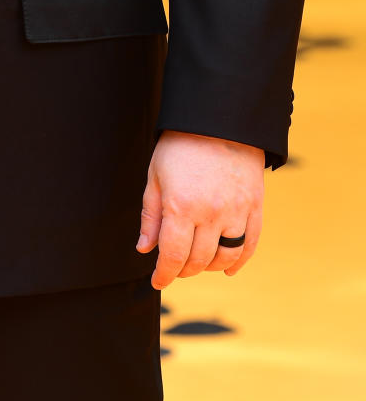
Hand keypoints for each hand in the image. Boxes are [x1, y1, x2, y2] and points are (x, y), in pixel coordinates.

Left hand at [137, 130, 263, 288]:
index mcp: (181, 206)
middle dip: (183, 270)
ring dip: (208, 267)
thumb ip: (151, 215)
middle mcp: (211, 214)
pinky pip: (249, 245)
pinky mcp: (255, 207)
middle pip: (198, 260)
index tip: (158, 281)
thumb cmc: (180, 146)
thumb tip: (144, 249)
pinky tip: (227, 268)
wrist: (219, 120)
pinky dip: (239, 262)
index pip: (173, 256)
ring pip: (225, 258)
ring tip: (197, 264)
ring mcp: (237, 212)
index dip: (164, 274)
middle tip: (174, 268)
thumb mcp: (155, 176)